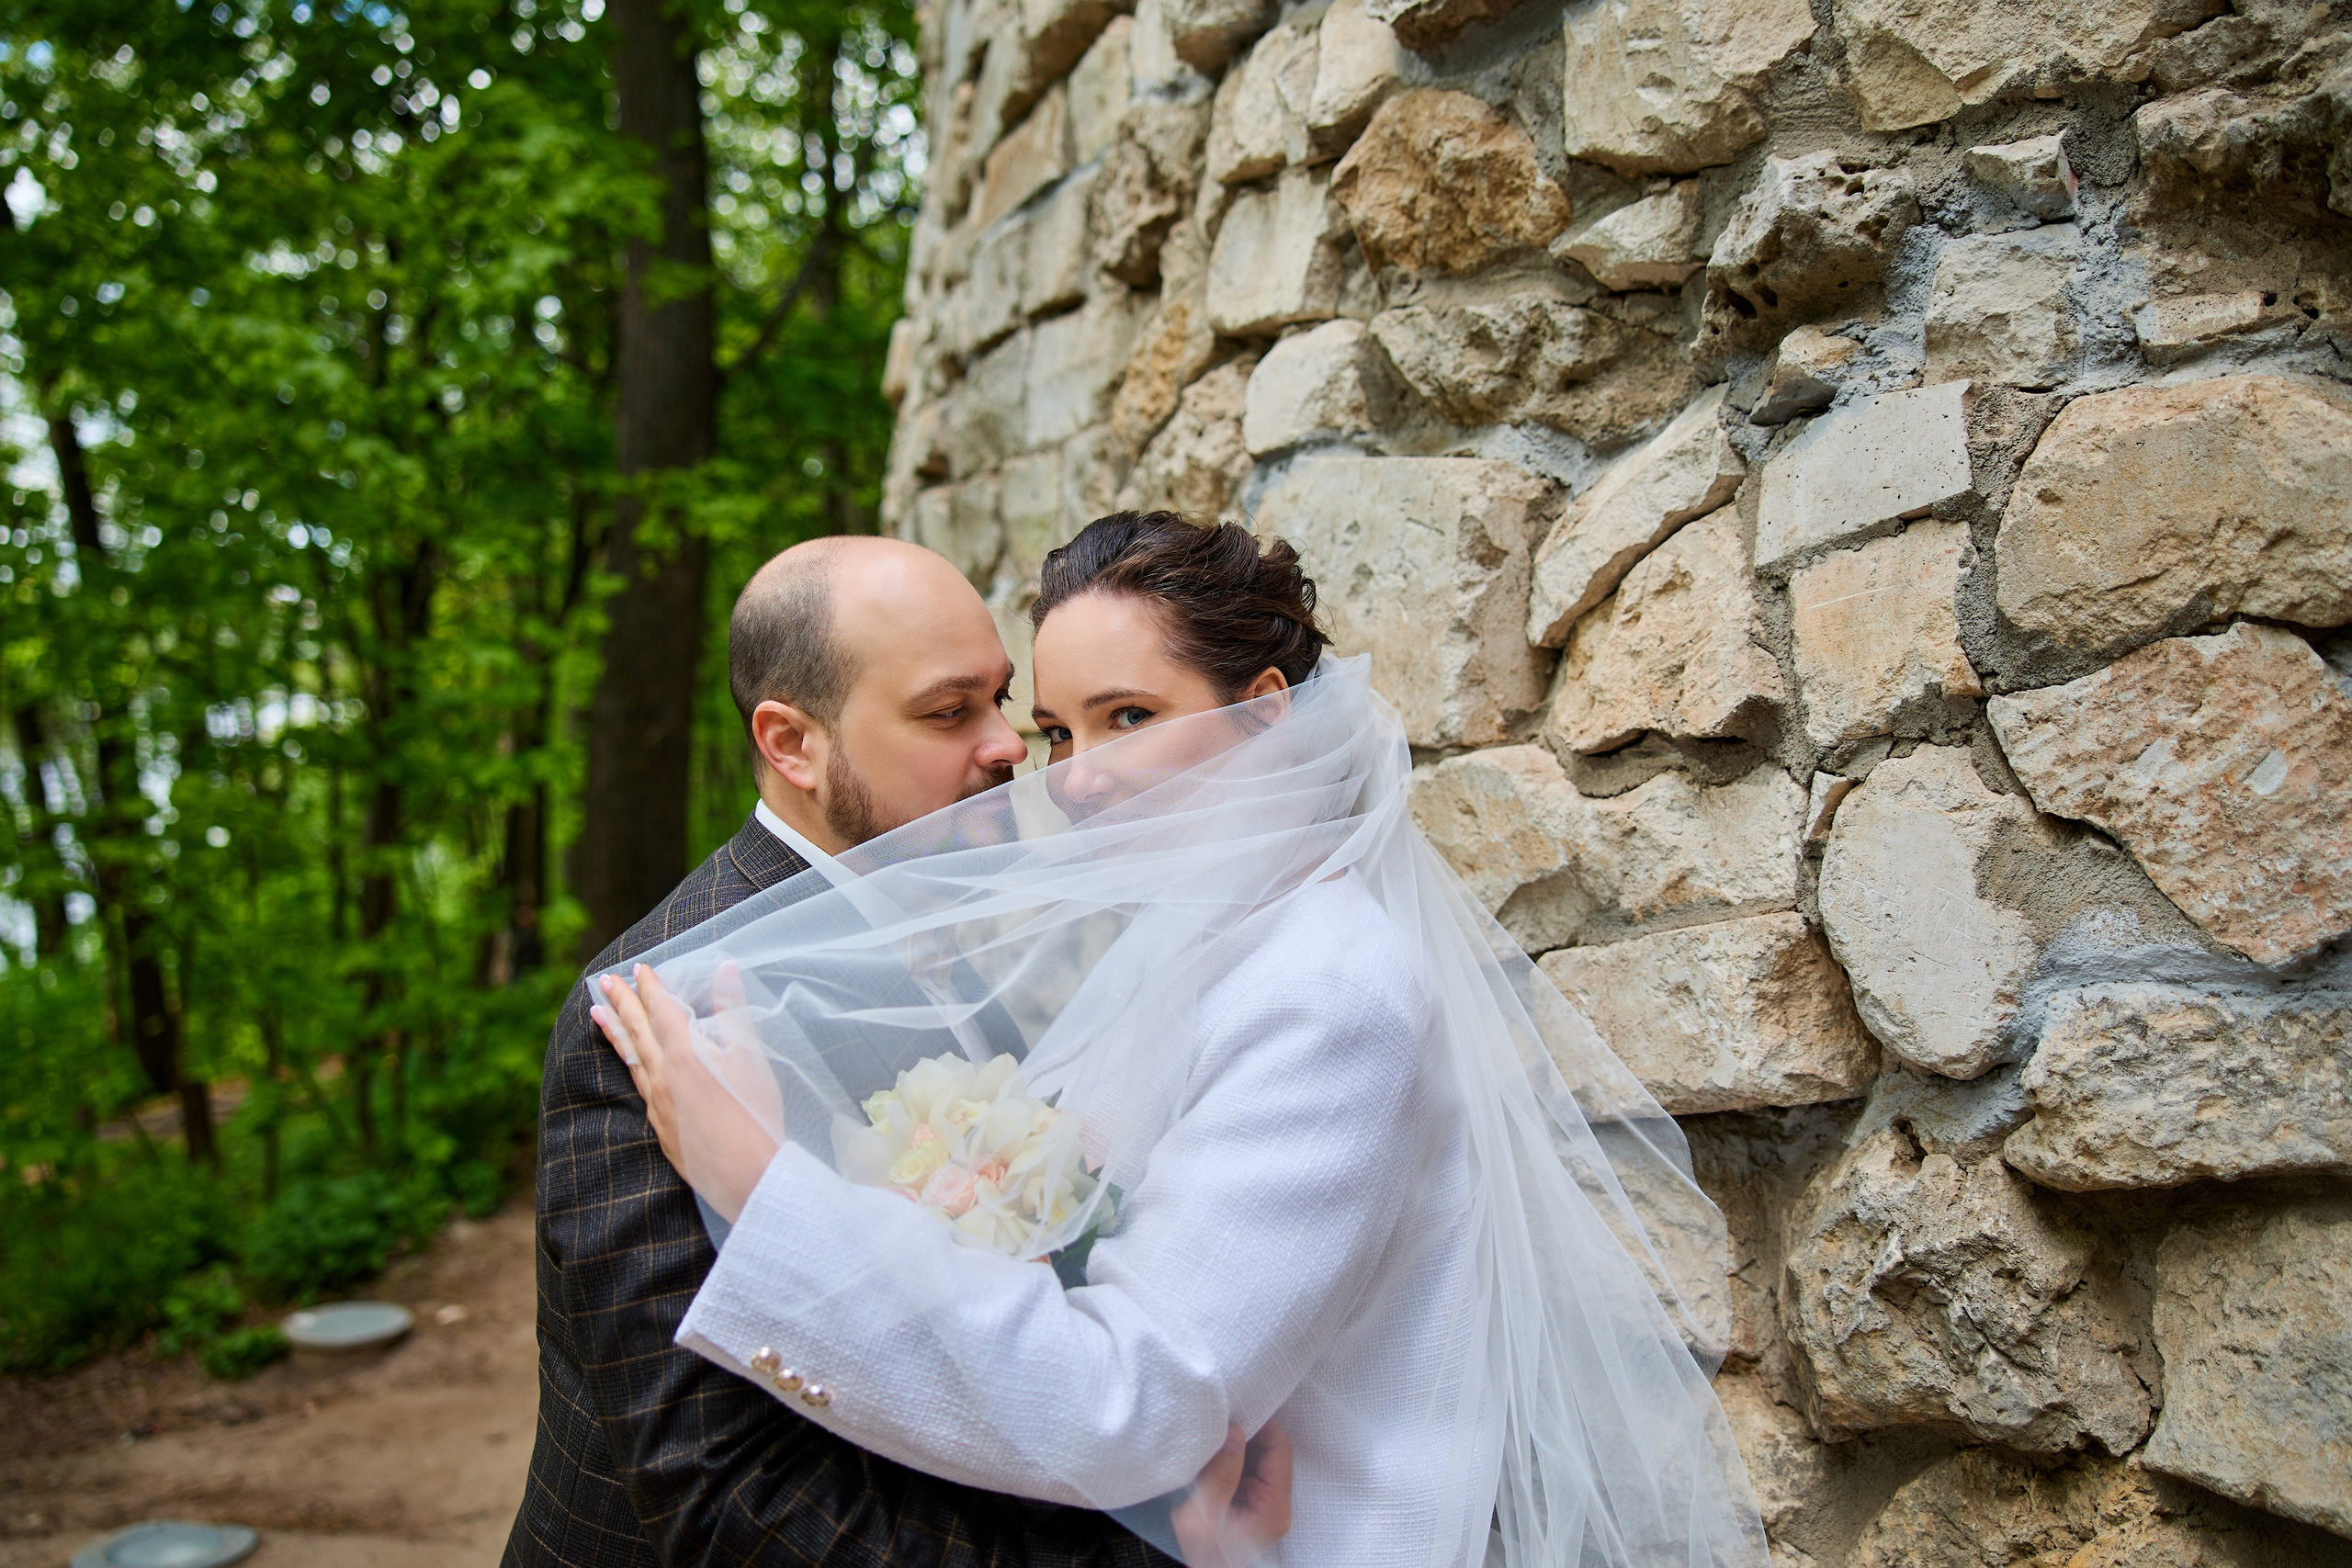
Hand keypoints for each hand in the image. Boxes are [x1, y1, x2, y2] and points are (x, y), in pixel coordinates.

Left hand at [592, 963, 781, 1221]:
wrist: (746, 1175)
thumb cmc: (755, 1112)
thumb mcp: (751, 1055)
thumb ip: (734, 1010)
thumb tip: (725, 969)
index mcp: (685, 1053)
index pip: (662, 1010)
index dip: (650, 987)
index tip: (638, 968)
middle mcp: (663, 1075)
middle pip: (637, 1031)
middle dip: (621, 1002)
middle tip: (604, 981)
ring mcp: (657, 1103)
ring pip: (630, 1059)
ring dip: (615, 1032)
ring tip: (598, 1013)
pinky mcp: (660, 1126)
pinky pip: (638, 1084)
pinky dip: (629, 1064)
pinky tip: (631, 1064)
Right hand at [1170, 1421, 1292, 1567]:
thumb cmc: (1203, 1555)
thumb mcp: (1202, 1518)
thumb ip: (1220, 1474)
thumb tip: (1235, 1433)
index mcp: (1274, 1507)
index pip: (1280, 1449)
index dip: (1263, 1425)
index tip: (1237, 1409)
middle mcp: (1277, 1505)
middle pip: (1273, 1451)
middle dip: (1249, 1432)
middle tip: (1223, 1417)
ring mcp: (1266, 1505)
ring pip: (1260, 1458)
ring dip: (1239, 1443)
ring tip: (1216, 1433)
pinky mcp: (1252, 1504)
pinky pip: (1248, 1470)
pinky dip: (1233, 1457)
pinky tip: (1215, 1453)